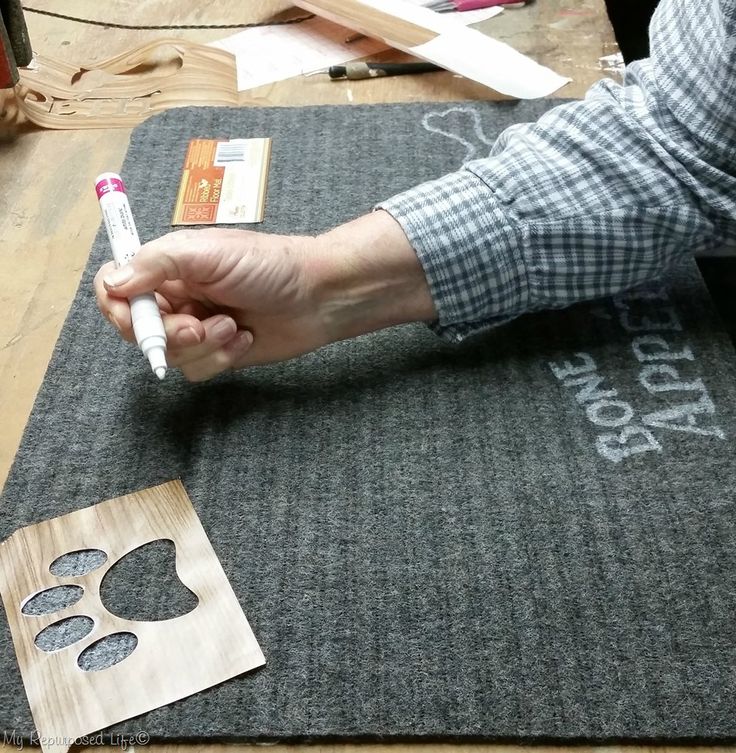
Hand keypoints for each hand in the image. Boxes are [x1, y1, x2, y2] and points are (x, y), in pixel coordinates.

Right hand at [94, 211, 435, 381]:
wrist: (318, 296)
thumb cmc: (268, 265)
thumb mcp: (209, 253)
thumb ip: (157, 263)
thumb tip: (111, 283)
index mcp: (168, 267)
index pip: (116, 286)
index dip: (116, 305)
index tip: (134, 316)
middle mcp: (177, 297)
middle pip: (138, 329)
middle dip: (168, 333)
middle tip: (199, 326)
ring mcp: (197, 327)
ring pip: (169, 354)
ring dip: (202, 345)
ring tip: (234, 327)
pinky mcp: (218, 353)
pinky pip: (196, 369)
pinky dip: (220, 358)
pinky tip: (245, 339)